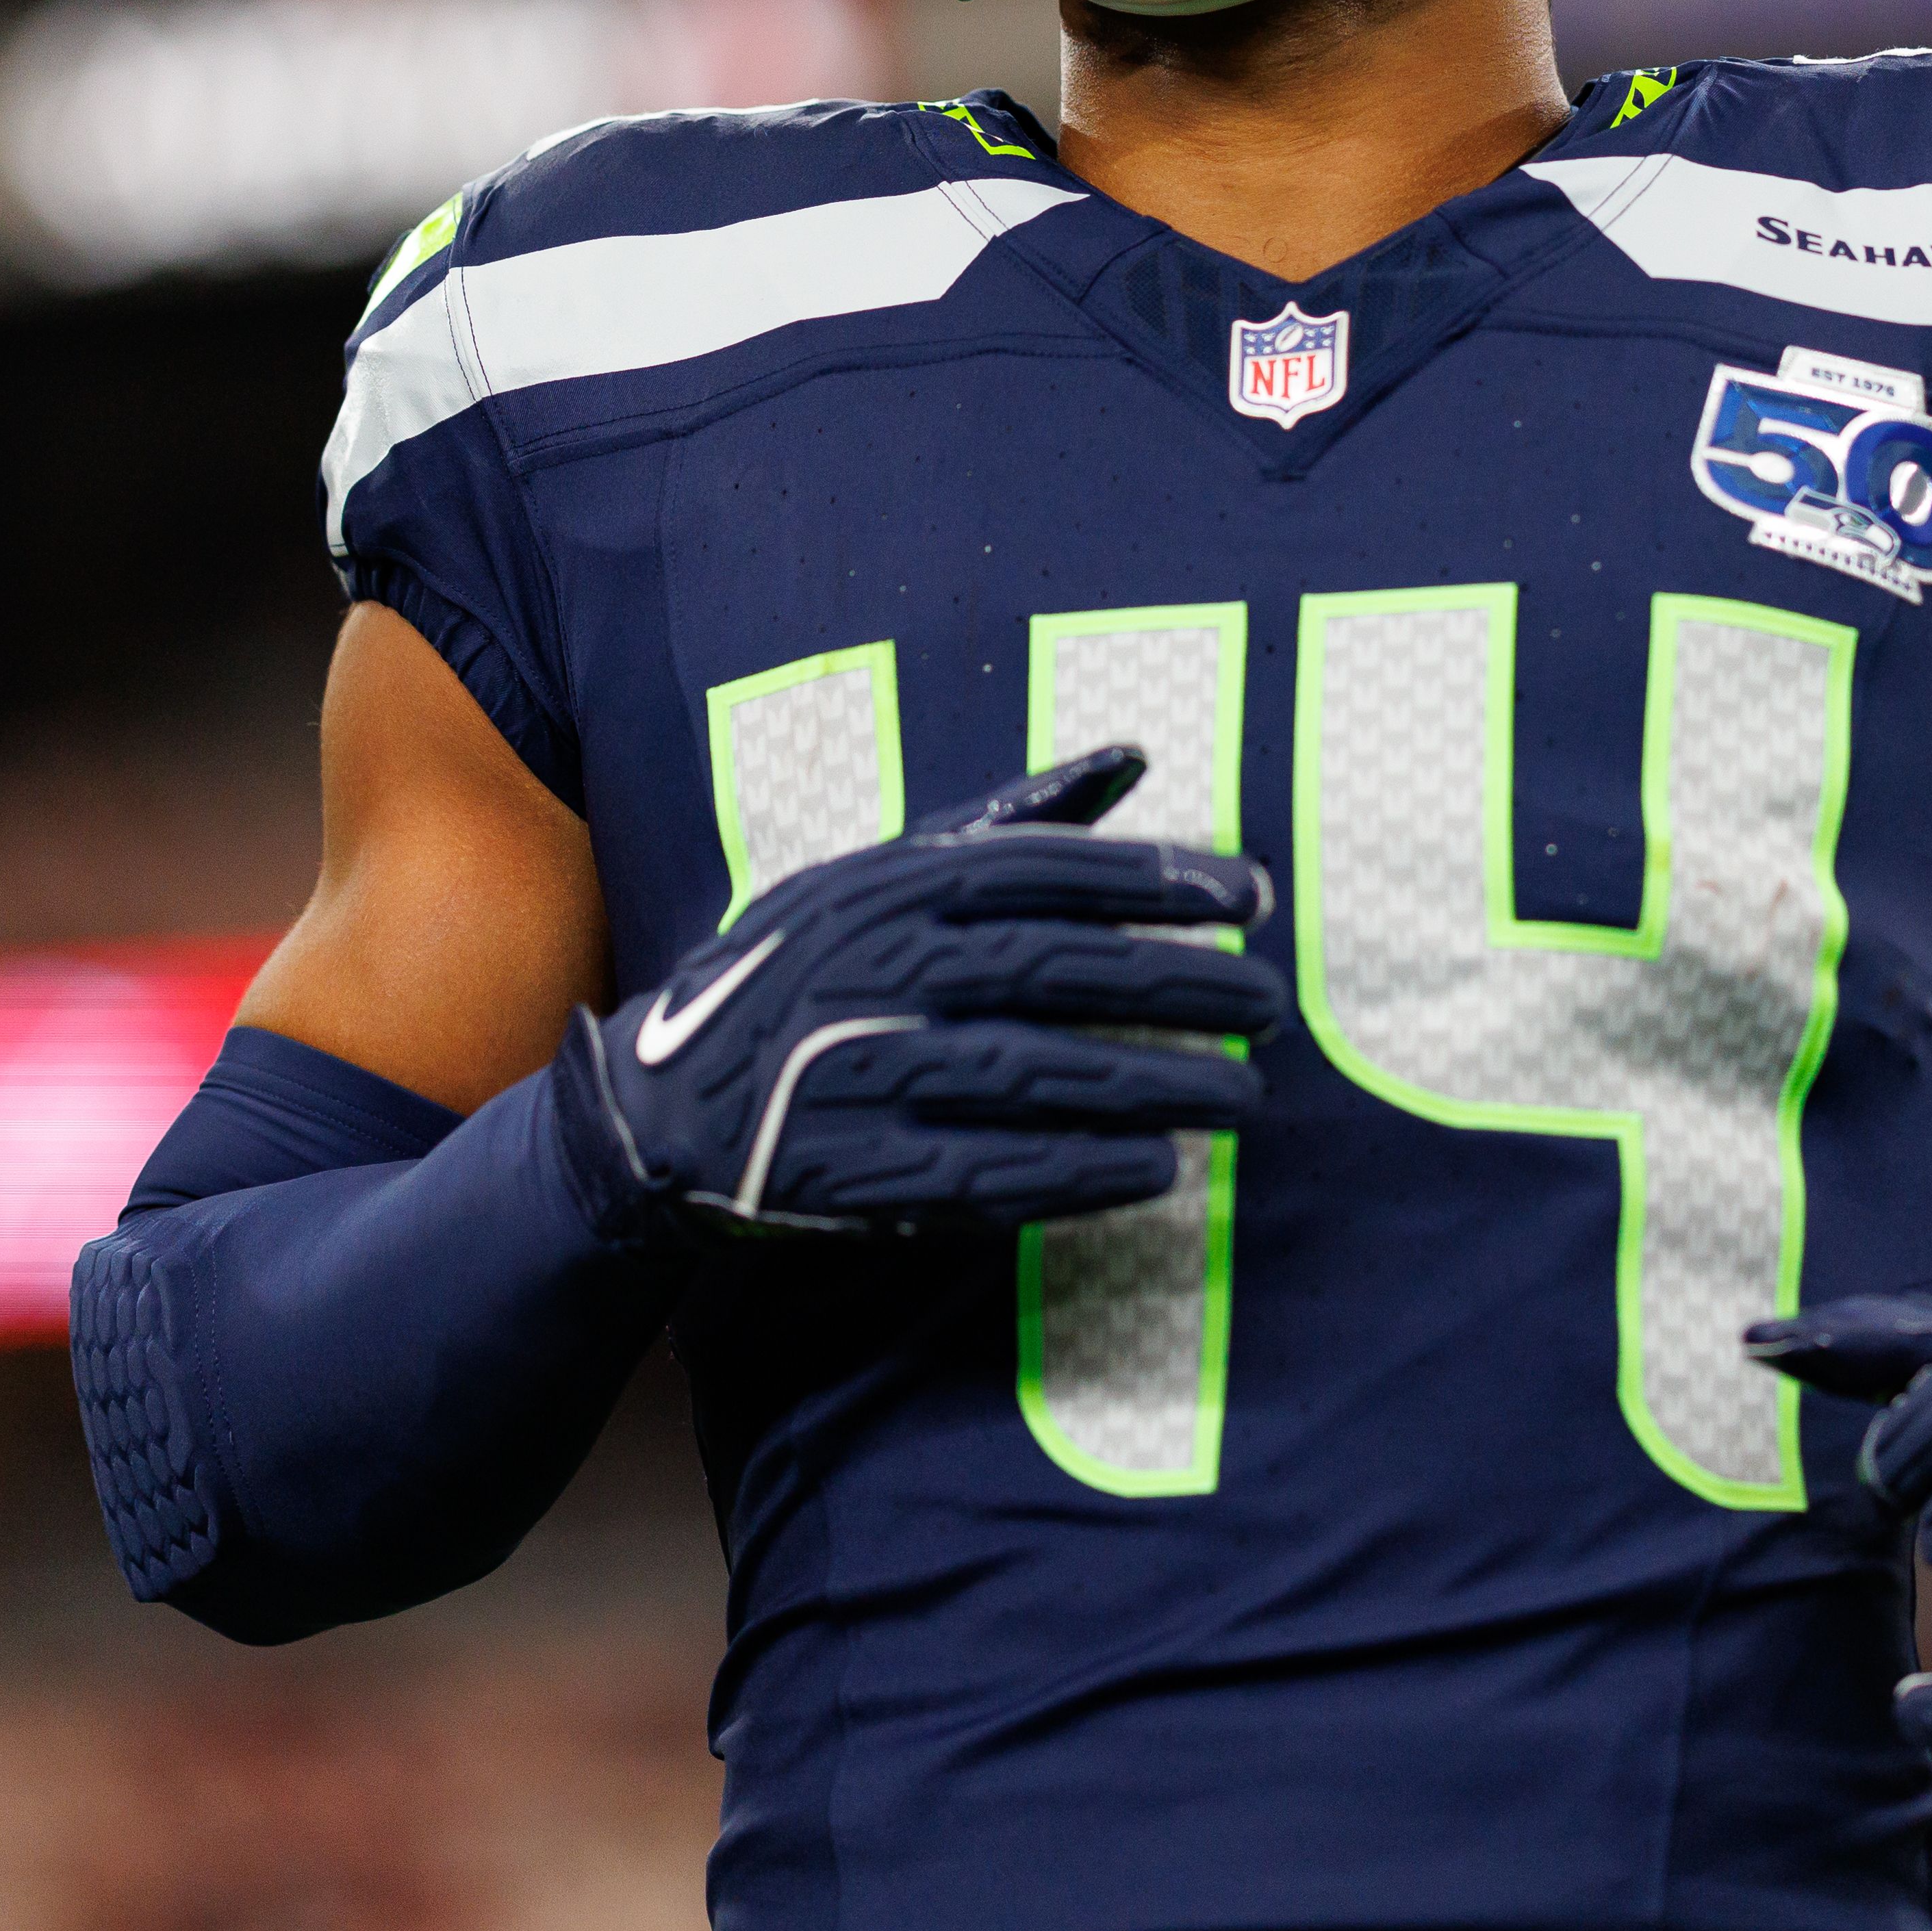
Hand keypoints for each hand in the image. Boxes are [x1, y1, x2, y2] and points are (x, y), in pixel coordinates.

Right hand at [558, 746, 1287, 1239]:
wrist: (659, 1103)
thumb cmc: (805, 970)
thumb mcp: (881, 873)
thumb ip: (1007, 820)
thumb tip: (1131, 758)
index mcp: (888, 887)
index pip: (1047, 870)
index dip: (1162, 880)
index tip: (1254, 899)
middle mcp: (876, 970)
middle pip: (1059, 972)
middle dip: (1181, 987)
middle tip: (1272, 1007)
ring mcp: (861, 1072)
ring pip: (1038, 1075)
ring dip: (1154, 1087)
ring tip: (1244, 1097)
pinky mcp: (855, 1170)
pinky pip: (990, 1172)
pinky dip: (1080, 1172)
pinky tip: (1157, 1169)